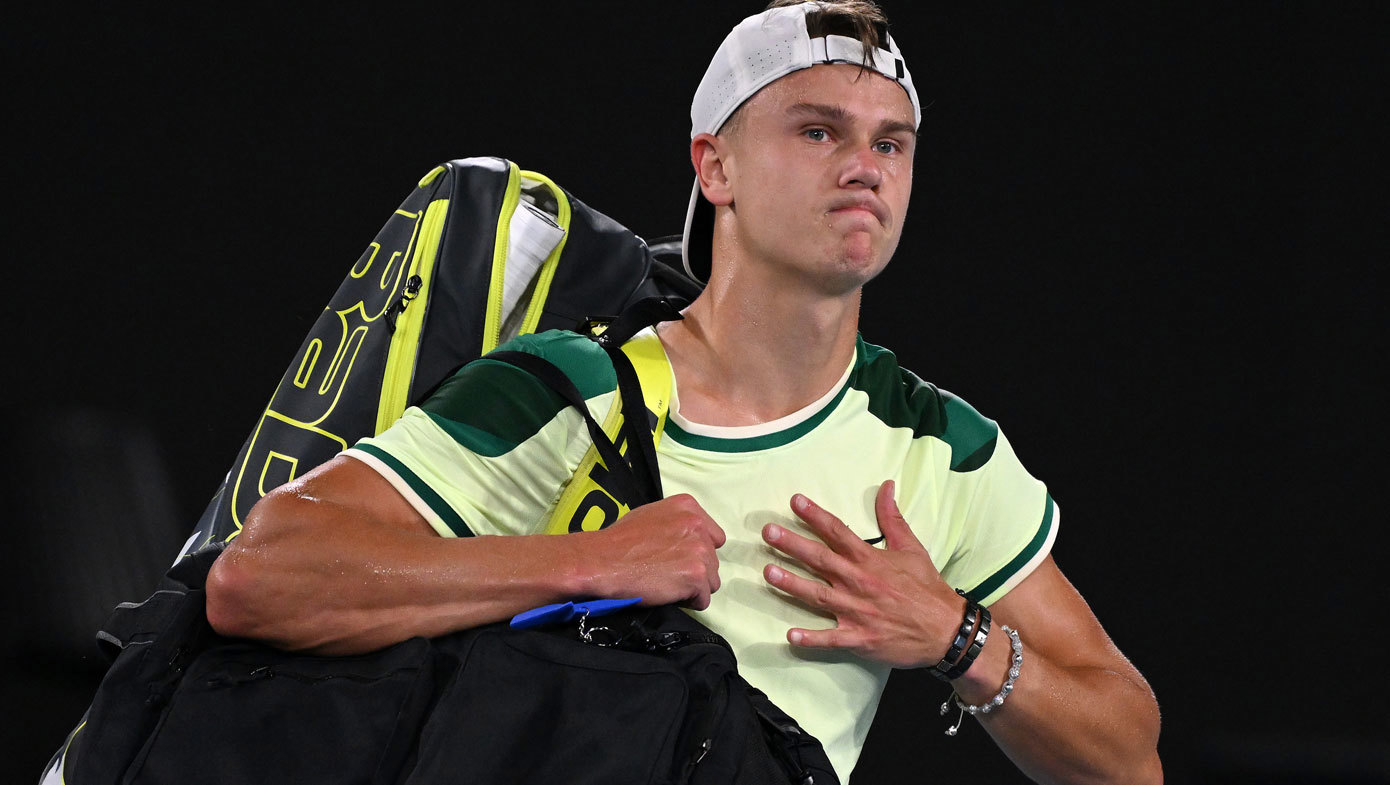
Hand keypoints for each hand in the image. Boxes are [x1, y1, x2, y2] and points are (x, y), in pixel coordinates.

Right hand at [588, 493, 725, 609]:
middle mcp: (698, 525)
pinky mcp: (696, 574)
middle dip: (694, 571)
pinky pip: (703, 599)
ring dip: (693, 588)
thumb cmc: (619, 542)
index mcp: (688, 507)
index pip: (714, 537)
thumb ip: (676, 524)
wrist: (602, 561)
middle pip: (713, 560)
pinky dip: (688, 603)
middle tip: (667, 574)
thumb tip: (685, 541)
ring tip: (666, 585)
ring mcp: (699, 549)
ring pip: (712, 581)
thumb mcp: (650, 515)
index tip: (679, 559)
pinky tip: (667, 594)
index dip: (697, 552)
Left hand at [761, 480, 966, 667]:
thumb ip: (893, 517)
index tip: (794, 501)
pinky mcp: (859, 638)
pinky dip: (811, 638)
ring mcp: (857, 611)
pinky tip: (790, 635)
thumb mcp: (912, 547)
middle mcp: (859, 582)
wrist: (947, 630)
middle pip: (820, 559)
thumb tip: (886, 486)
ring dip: (791, 584)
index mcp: (870, 559)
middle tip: (768, 532)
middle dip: (792, 544)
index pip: (837, 531)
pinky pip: (831, 639)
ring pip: (818, 596)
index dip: (814, 515)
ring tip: (768, 572)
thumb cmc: (927, 587)